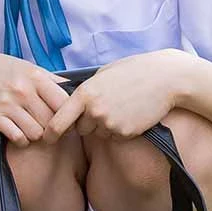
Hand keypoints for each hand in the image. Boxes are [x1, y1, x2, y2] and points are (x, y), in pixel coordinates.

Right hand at [0, 50, 68, 146]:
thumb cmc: (5, 69)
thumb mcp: (30, 68)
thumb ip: (52, 80)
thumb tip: (76, 90)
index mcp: (37, 77)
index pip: (64, 103)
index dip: (69, 115)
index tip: (66, 120)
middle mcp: (24, 90)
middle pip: (52, 122)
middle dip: (53, 129)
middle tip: (50, 130)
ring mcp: (8, 104)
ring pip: (36, 133)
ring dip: (37, 135)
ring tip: (33, 130)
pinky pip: (18, 138)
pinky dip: (22, 140)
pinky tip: (20, 133)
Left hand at [45, 49, 186, 141]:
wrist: (165, 79)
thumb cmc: (134, 71)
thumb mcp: (104, 74)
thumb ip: (87, 90)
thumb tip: (70, 103)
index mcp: (85, 93)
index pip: (59, 121)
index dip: (50, 133)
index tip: (46, 139)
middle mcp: (94, 111)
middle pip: (81, 129)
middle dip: (88, 122)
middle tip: (106, 106)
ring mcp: (110, 123)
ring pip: (99, 133)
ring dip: (106, 126)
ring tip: (122, 107)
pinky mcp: (125, 133)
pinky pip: (115, 137)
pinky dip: (121, 129)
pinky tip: (132, 114)